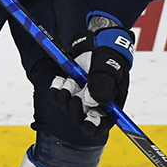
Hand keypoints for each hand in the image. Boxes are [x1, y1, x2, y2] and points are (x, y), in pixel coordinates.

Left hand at [49, 15, 133, 135]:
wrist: (97, 40)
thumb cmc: (110, 55)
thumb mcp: (111, 66)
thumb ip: (104, 83)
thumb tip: (93, 102)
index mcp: (109, 104)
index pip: (100, 125)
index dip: (93, 126)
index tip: (87, 120)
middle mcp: (93, 103)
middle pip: (80, 119)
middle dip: (75, 108)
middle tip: (77, 93)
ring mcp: (80, 95)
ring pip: (66, 107)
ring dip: (65, 96)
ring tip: (71, 81)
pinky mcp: (68, 87)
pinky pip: (56, 96)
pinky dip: (56, 89)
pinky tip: (61, 80)